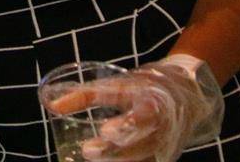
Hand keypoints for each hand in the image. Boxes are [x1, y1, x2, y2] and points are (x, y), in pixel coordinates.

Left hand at [48, 56, 223, 161]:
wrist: (188, 96)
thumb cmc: (146, 88)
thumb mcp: (119, 84)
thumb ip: (86, 95)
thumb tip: (52, 106)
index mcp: (155, 105)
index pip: (143, 117)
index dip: (126, 125)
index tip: (106, 130)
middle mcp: (163, 130)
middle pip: (139, 146)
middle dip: (114, 152)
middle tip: (87, 151)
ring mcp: (165, 149)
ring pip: (142, 160)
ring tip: (93, 160)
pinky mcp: (162, 161)